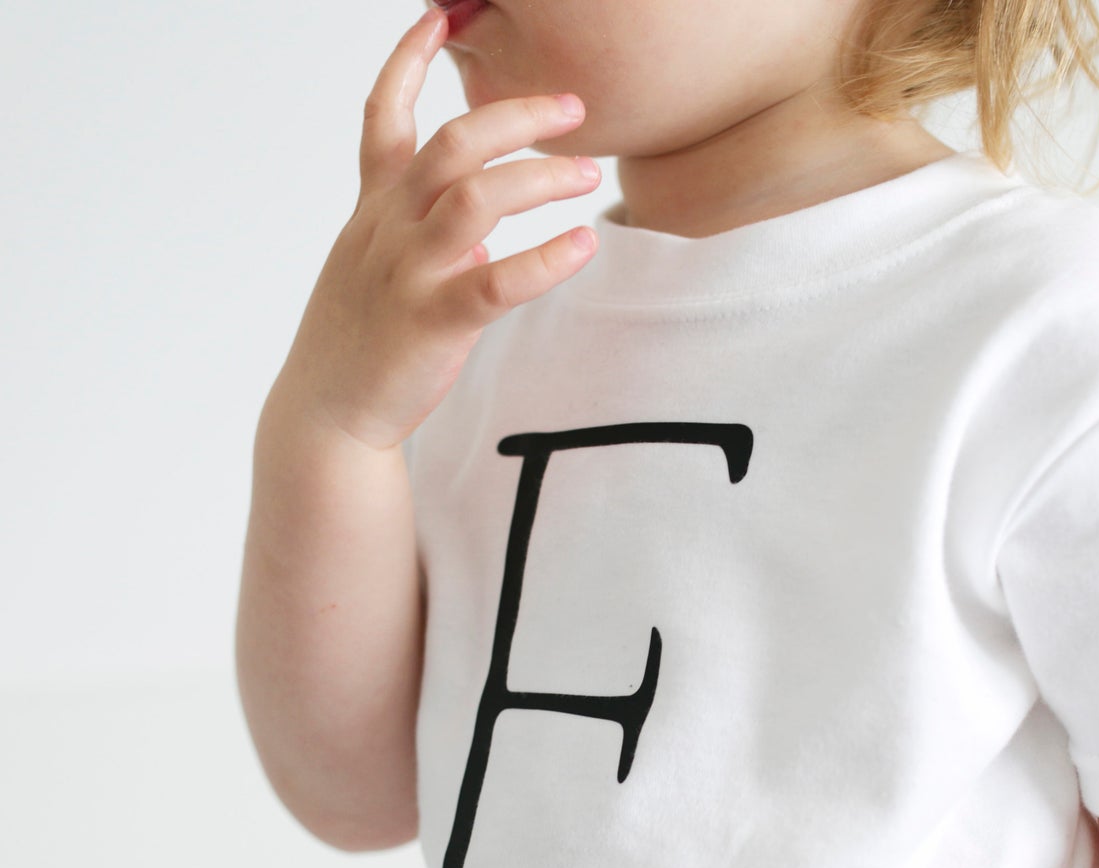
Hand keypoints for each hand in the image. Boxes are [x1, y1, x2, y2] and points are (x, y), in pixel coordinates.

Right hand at [275, 6, 601, 451]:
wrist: (327, 414)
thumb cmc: (360, 341)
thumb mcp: (377, 268)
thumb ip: (422, 232)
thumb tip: (479, 223)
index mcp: (374, 210)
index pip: (384, 116)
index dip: (408, 59)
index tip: (441, 15)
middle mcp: (388, 229)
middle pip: (452, 143)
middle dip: (516, 115)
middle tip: (574, 110)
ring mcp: (408, 273)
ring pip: (476, 197)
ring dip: (539, 176)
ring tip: (589, 175)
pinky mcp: (432, 322)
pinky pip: (496, 281)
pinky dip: (545, 260)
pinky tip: (583, 245)